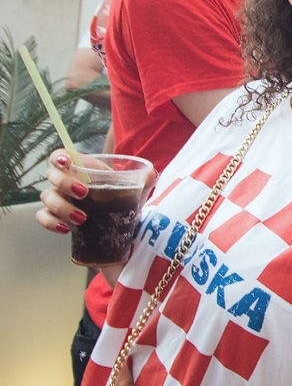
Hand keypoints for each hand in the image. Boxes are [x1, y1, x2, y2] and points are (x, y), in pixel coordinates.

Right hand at [36, 150, 157, 236]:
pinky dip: (51, 223)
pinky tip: (66, 229)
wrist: (123, 227)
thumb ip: (144, 180)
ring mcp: (61, 200)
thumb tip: (152, 173)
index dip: (59, 157)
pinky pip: (44, 218)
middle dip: (64, 183)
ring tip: (82, 218)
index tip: (67, 162)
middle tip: (84, 193)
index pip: (62, 157)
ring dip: (61, 207)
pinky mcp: (58, 219)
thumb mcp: (136, 189)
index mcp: (84, 169)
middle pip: (52, 175)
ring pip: (47, 197)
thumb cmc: (125, 201)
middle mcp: (68, 182)